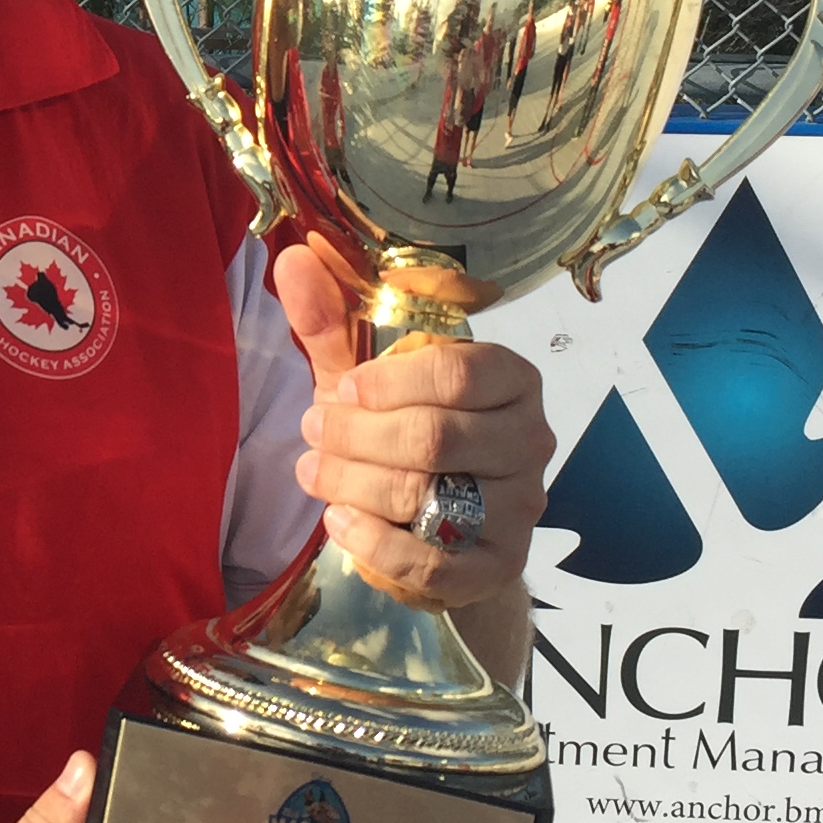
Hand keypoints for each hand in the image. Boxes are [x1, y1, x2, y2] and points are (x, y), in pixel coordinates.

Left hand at [273, 241, 553, 611]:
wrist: (441, 526)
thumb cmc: (404, 432)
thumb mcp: (367, 378)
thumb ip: (332, 322)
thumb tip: (293, 257)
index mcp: (510, 379)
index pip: (458, 372)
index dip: (387, 383)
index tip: (339, 390)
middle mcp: (529, 439)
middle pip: (436, 437)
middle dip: (355, 436)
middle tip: (310, 432)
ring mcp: (520, 507)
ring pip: (429, 496)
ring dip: (354, 485)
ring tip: (314, 473)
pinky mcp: (499, 565)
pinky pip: (435, 563)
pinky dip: (374, 544)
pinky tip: (339, 522)